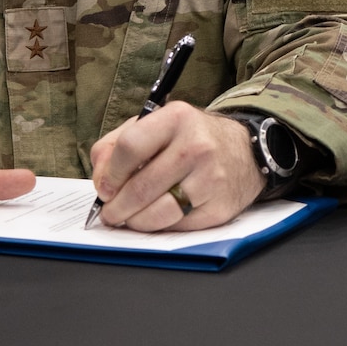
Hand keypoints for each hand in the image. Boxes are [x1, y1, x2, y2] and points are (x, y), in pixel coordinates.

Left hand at [87, 102, 263, 231]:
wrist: (245, 151)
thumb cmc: (191, 139)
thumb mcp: (156, 125)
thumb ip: (117, 144)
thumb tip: (101, 179)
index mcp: (177, 119)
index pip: (130, 147)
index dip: (110, 174)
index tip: (104, 188)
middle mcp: (197, 147)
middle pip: (140, 187)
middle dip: (116, 207)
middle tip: (110, 212)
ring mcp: (211, 179)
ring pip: (158, 214)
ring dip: (135, 221)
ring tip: (129, 217)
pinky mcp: (219, 207)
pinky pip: (178, 226)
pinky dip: (160, 226)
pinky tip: (157, 217)